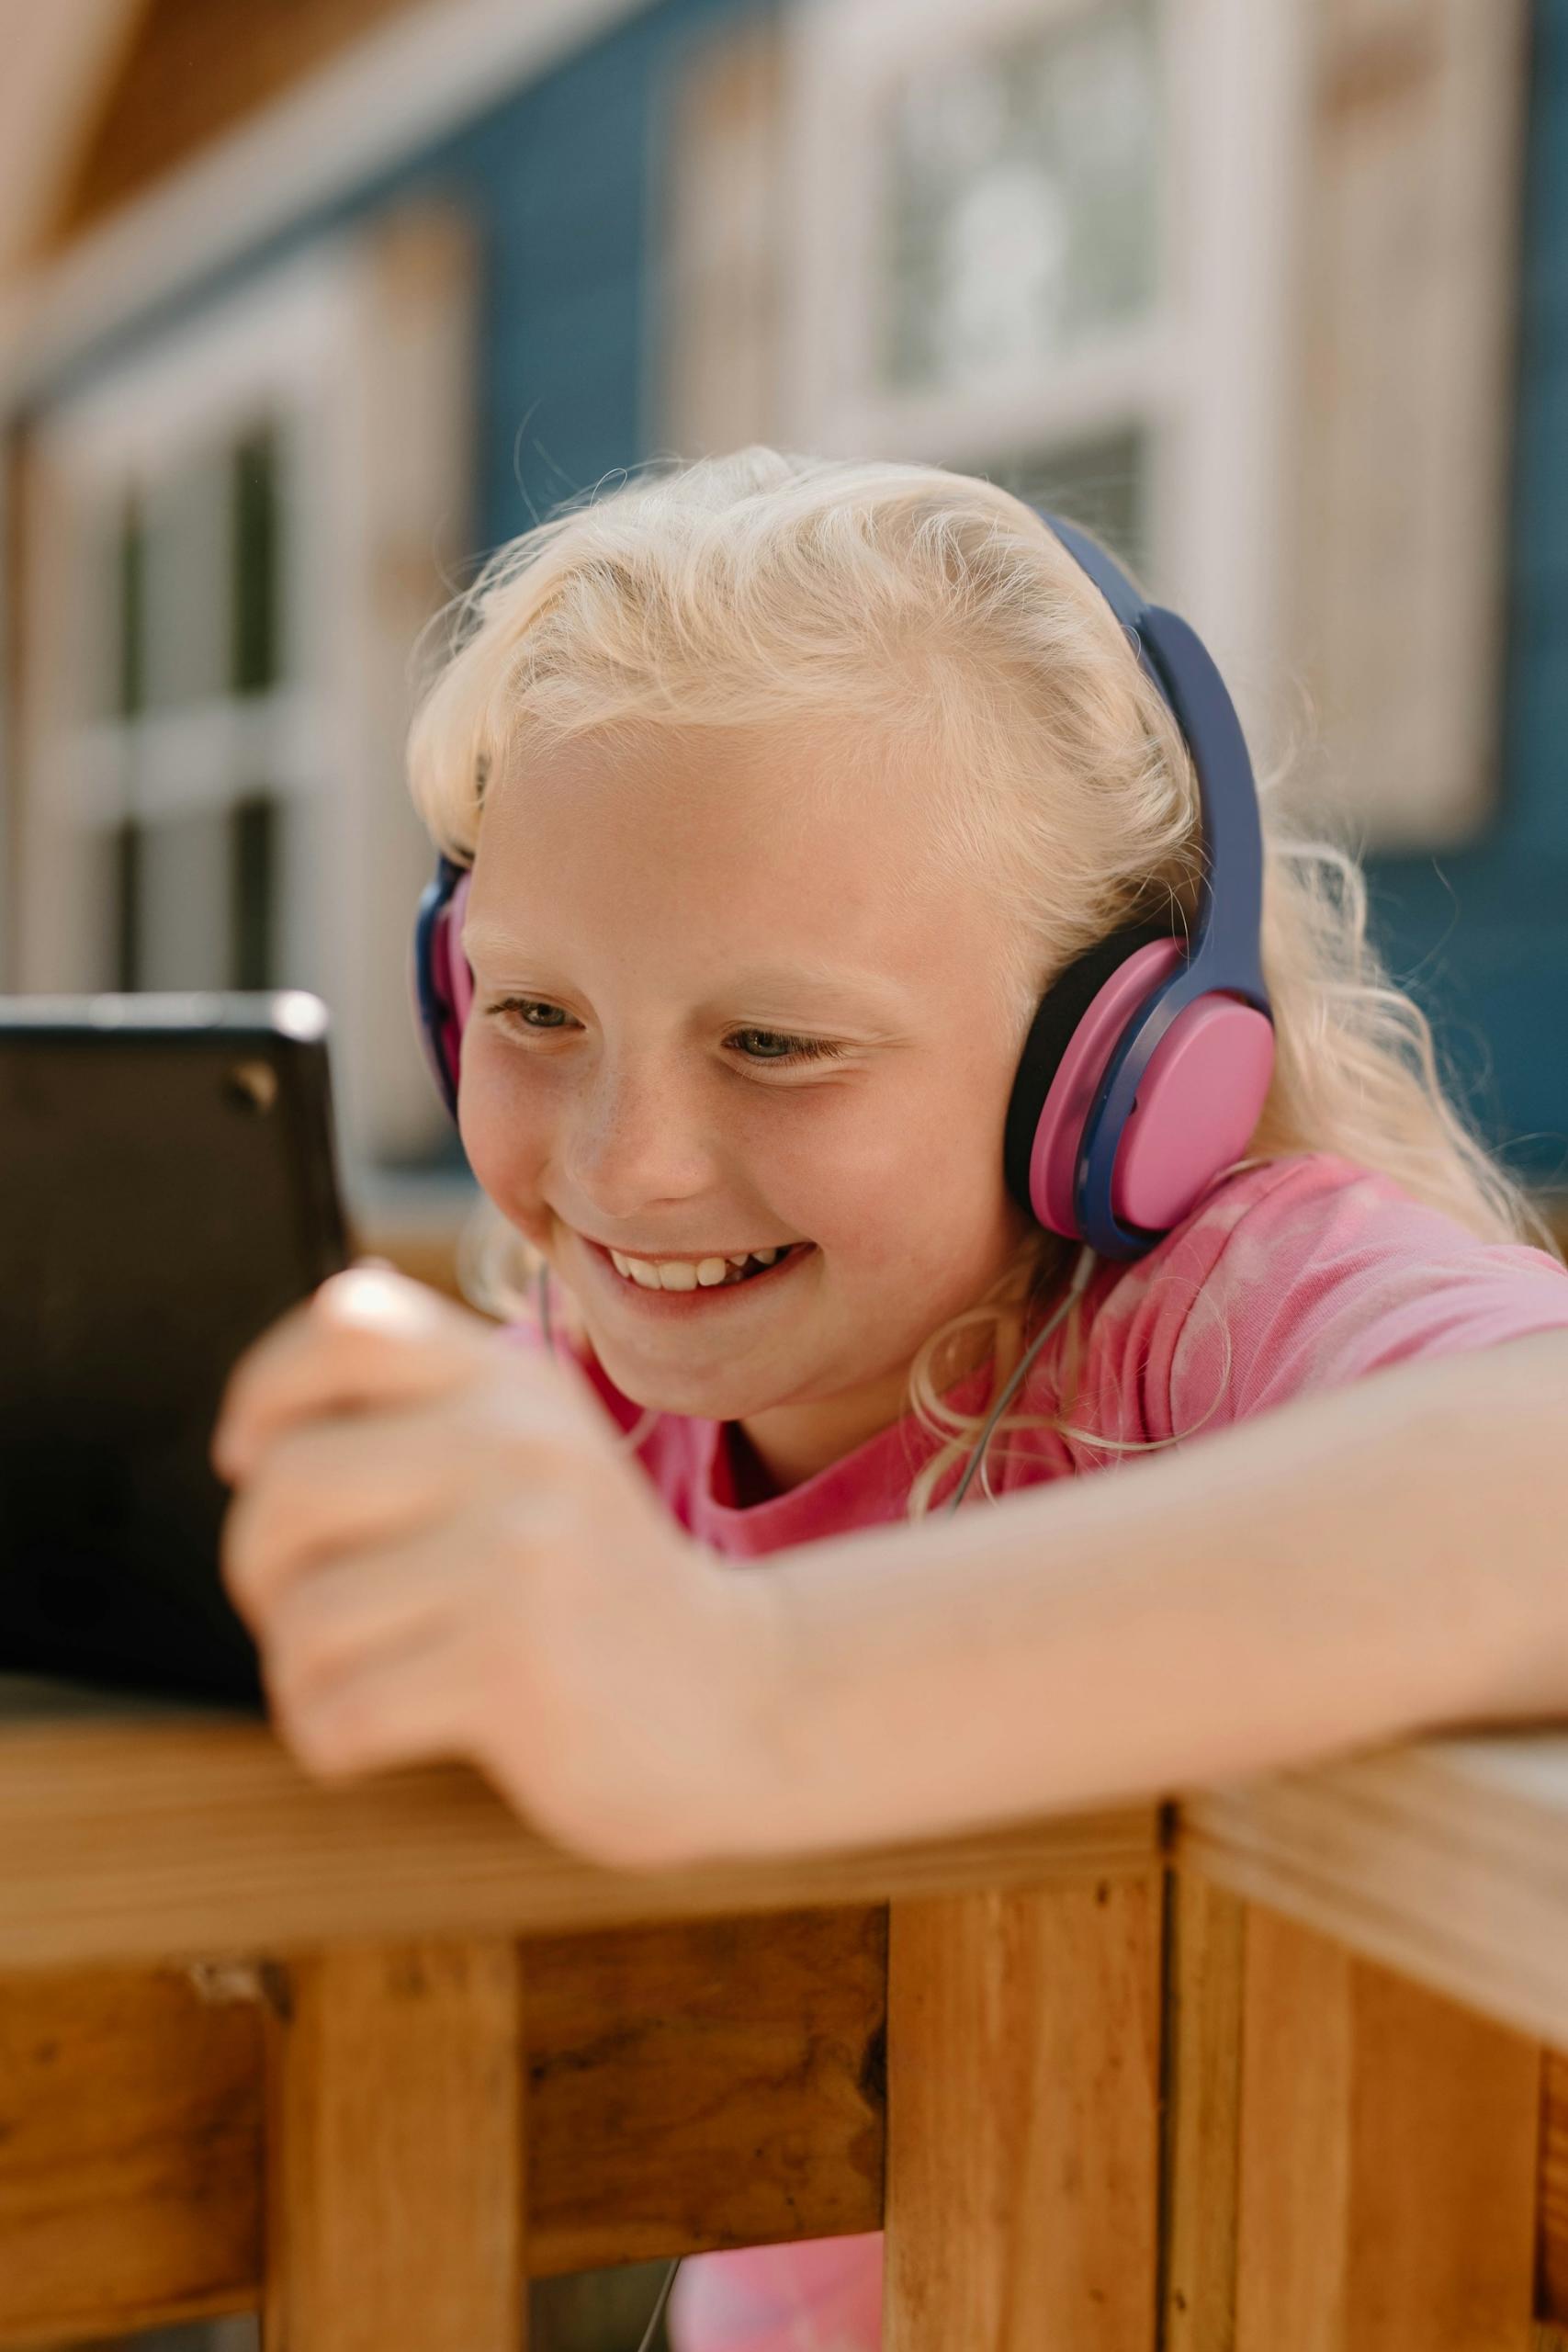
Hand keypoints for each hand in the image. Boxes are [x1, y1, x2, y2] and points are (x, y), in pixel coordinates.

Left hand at [209, 1263, 781, 1869]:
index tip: (257, 1463)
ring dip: (302, 1671)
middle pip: (288, 1483)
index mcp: (515, 1384)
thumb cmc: (601, 1587)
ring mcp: (517, 1556)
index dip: (266, 1393)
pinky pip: (336, 1709)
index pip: (348, 1326)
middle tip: (310, 1607)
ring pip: (303, 1614)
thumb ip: (440, 1403)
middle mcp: (517, 1448)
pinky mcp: (512, 1670)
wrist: (744, 1700)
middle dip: (263, 1568)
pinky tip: (382, 1736)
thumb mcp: (542, 1456)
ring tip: (364, 1678)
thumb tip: (307, 1362)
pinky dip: (331, 1740)